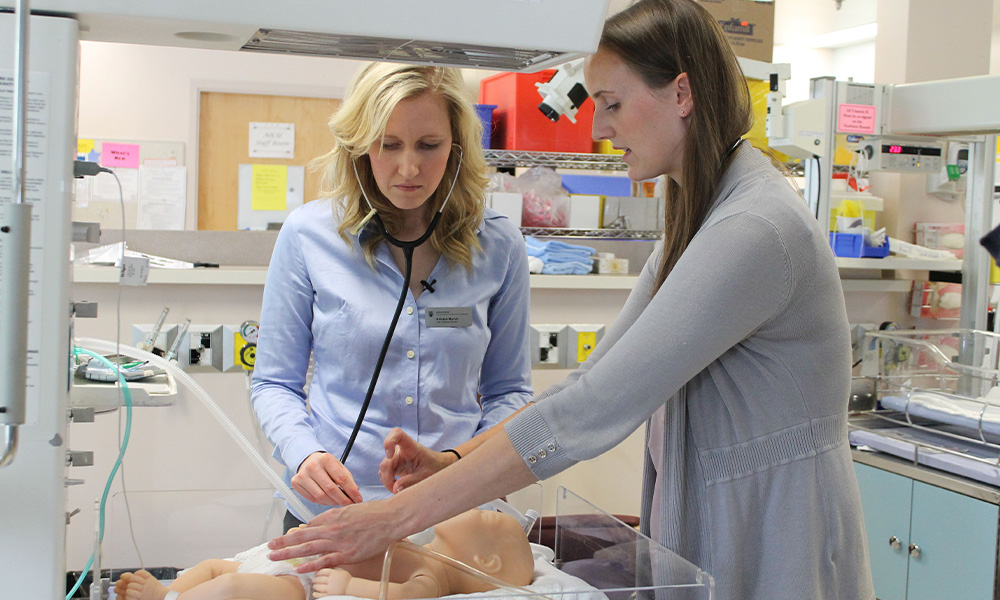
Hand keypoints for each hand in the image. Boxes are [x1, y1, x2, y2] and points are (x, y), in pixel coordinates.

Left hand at [268, 499, 403, 572]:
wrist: (391, 518)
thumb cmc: (375, 513)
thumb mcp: (352, 508)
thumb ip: (338, 515)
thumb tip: (327, 521)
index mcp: (333, 515)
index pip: (309, 526)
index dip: (297, 533)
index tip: (287, 538)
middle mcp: (332, 528)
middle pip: (302, 536)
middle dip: (283, 542)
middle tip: (270, 547)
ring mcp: (338, 542)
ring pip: (308, 548)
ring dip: (288, 553)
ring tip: (274, 557)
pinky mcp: (347, 554)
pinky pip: (324, 561)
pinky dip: (310, 565)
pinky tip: (298, 568)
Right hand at [292, 452, 362, 505]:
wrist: (308, 460)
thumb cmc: (326, 465)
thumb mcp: (338, 466)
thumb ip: (347, 479)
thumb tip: (355, 494)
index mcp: (326, 459)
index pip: (341, 478)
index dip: (351, 491)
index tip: (358, 499)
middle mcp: (313, 466)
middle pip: (330, 489)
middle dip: (343, 500)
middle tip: (350, 504)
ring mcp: (303, 475)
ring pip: (321, 496)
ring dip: (333, 502)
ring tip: (340, 502)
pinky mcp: (296, 483)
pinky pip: (312, 499)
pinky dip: (323, 502)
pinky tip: (329, 500)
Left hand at [312, 568, 352, 596]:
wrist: (352, 588)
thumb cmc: (347, 580)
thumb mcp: (341, 571)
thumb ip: (333, 568)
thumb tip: (325, 565)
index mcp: (334, 573)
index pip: (322, 571)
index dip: (317, 572)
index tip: (316, 573)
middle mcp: (331, 580)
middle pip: (319, 579)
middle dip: (315, 579)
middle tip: (314, 579)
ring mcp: (330, 588)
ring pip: (318, 587)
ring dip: (315, 586)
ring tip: (315, 585)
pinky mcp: (329, 595)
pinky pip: (319, 594)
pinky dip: (316, 593)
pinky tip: (315, 592)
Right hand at [379, 428, 455, 493]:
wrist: (439, 467)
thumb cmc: (435, 467)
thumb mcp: (426, 475)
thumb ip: (411, 481)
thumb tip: (394, 488)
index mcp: (411, 447)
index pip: (397, 434)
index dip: (389, 442)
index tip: (389, 456)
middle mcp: (401, 450)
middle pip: (386, 460)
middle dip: (387, 477)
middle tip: (395, 489)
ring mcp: (397, 458)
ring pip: (384, 468)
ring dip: (387, 480)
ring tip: (397, 490)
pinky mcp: (395, 466)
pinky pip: (385, 473)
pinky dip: (388, 481)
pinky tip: (396, 487)